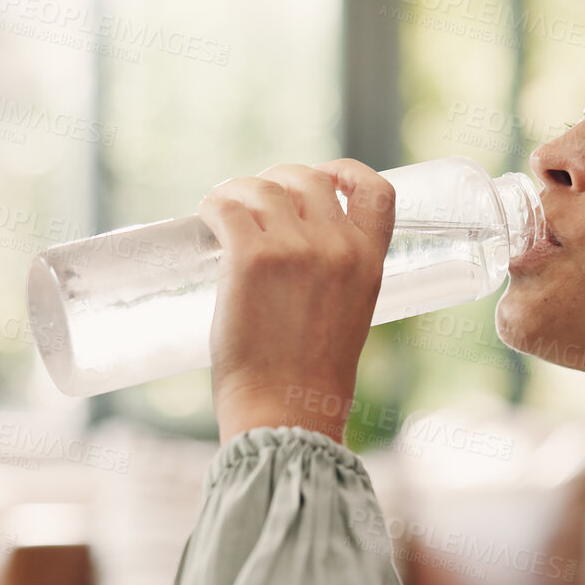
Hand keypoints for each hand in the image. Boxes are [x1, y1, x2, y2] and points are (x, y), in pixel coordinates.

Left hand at [194, 159, 396, 445]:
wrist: (287, 412)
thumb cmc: (311, 377)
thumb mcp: (349, 315)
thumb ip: (336, 274)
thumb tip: (295, 243)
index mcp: (370, 262)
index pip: (377, 191)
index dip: (347, 173)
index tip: (324, 178)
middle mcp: (337, 247)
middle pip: (309, 179)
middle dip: (279, 181)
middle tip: (254, 204)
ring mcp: (294, 249)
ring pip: (263, 187)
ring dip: (238, 192)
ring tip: (222, 211)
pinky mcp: (250, 258)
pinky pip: (227, 207)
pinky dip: (213, 205)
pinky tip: (207, 220)